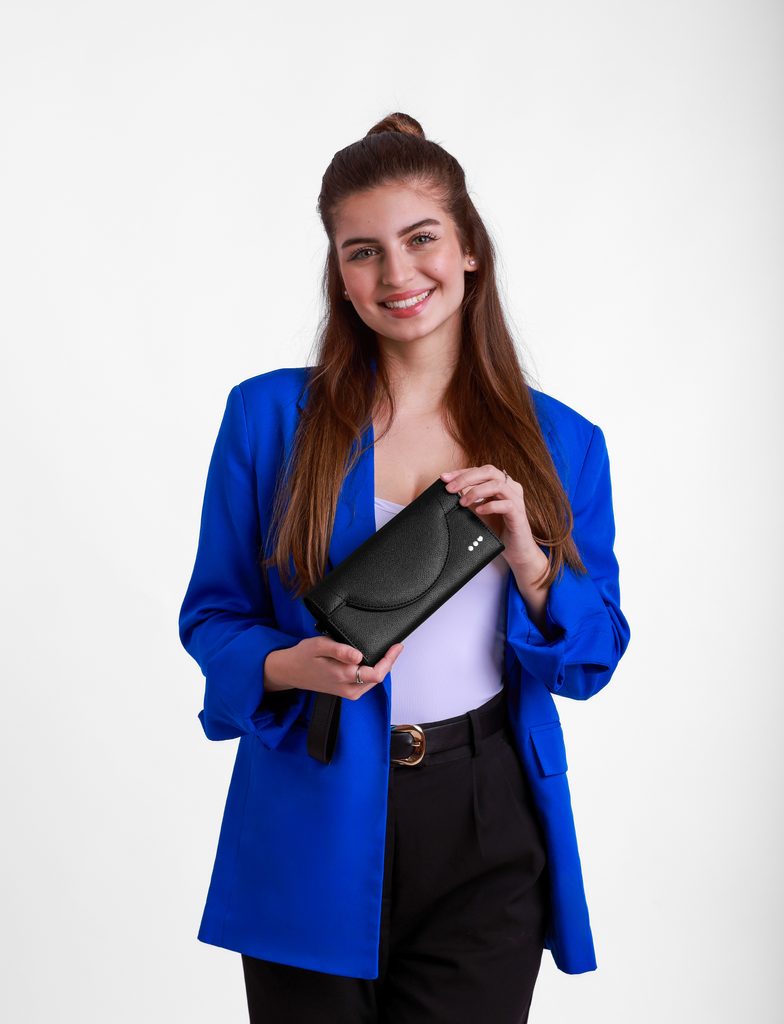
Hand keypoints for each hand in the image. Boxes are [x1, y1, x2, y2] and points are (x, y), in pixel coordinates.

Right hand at [267, 637, 404, 699]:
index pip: (376, 673)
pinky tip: (372, 661)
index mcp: (342, 676)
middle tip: (394, 646)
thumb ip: (339, 650)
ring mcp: (348, 692)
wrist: (289, 671)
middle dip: (388, 662)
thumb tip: (358, 655)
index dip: (389, 660)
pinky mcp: (346, 692)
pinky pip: (366, 683)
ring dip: (382, 667)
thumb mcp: (319, 646)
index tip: (397, 646)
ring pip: (373, 681)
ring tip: (386, 651)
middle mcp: (348, 688)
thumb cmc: (303, 657)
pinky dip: (372, 671)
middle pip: (378, 678)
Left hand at [440, 465, 543, 572]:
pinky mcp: (519, 514)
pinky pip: (506, 505)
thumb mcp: (479, 511)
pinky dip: (490, 506)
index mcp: (501, 483)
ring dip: (476, 491)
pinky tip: (479, 511)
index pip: (480, 470)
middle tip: (450, 488)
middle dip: (466, 478)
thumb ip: (468, 500)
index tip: (444, 478)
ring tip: (463, 502)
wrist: (516, 550)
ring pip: (497, 485)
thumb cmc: (497, 528)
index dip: (461, 472)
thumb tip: (448, 493)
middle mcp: (510, 487)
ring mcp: (516, 500)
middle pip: (489, 471)